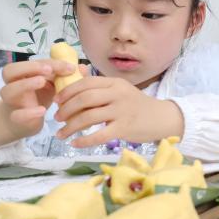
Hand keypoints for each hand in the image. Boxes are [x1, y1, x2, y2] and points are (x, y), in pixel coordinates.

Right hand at [0, 59, 74, 136]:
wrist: (24, 121)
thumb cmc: (39, 97)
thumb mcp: (52, 84)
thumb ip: (66, 76)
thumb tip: (83, 68)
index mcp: (23, 73)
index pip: (32, 62)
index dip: (51, 62)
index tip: (70, 67)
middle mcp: (13, 85)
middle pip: (9, 71)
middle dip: (30, 67)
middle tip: (49, 70)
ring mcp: (12, 102)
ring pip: (8, 91)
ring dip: (25, 84)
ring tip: (42, 82)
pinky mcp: (15, 119)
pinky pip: (16, 115)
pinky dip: (28, 112)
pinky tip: (42, 110)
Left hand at [53, 72, 182, 146]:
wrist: (162, 118)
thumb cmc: (137, 105)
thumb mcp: (120, 90)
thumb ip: (99, 85)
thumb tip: (76, 74)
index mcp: (114, 82)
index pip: (86, 83)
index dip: (67, 91)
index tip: (56, 100)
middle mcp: (118, 94)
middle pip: (84, 99)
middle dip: (66, 109)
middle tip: (57, 118)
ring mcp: (122, 111)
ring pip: (88, 117)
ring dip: (70, 127)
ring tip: (61, 134)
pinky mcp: (125, 128)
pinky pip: (99, 135)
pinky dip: (84, 141)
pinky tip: (75, 144)